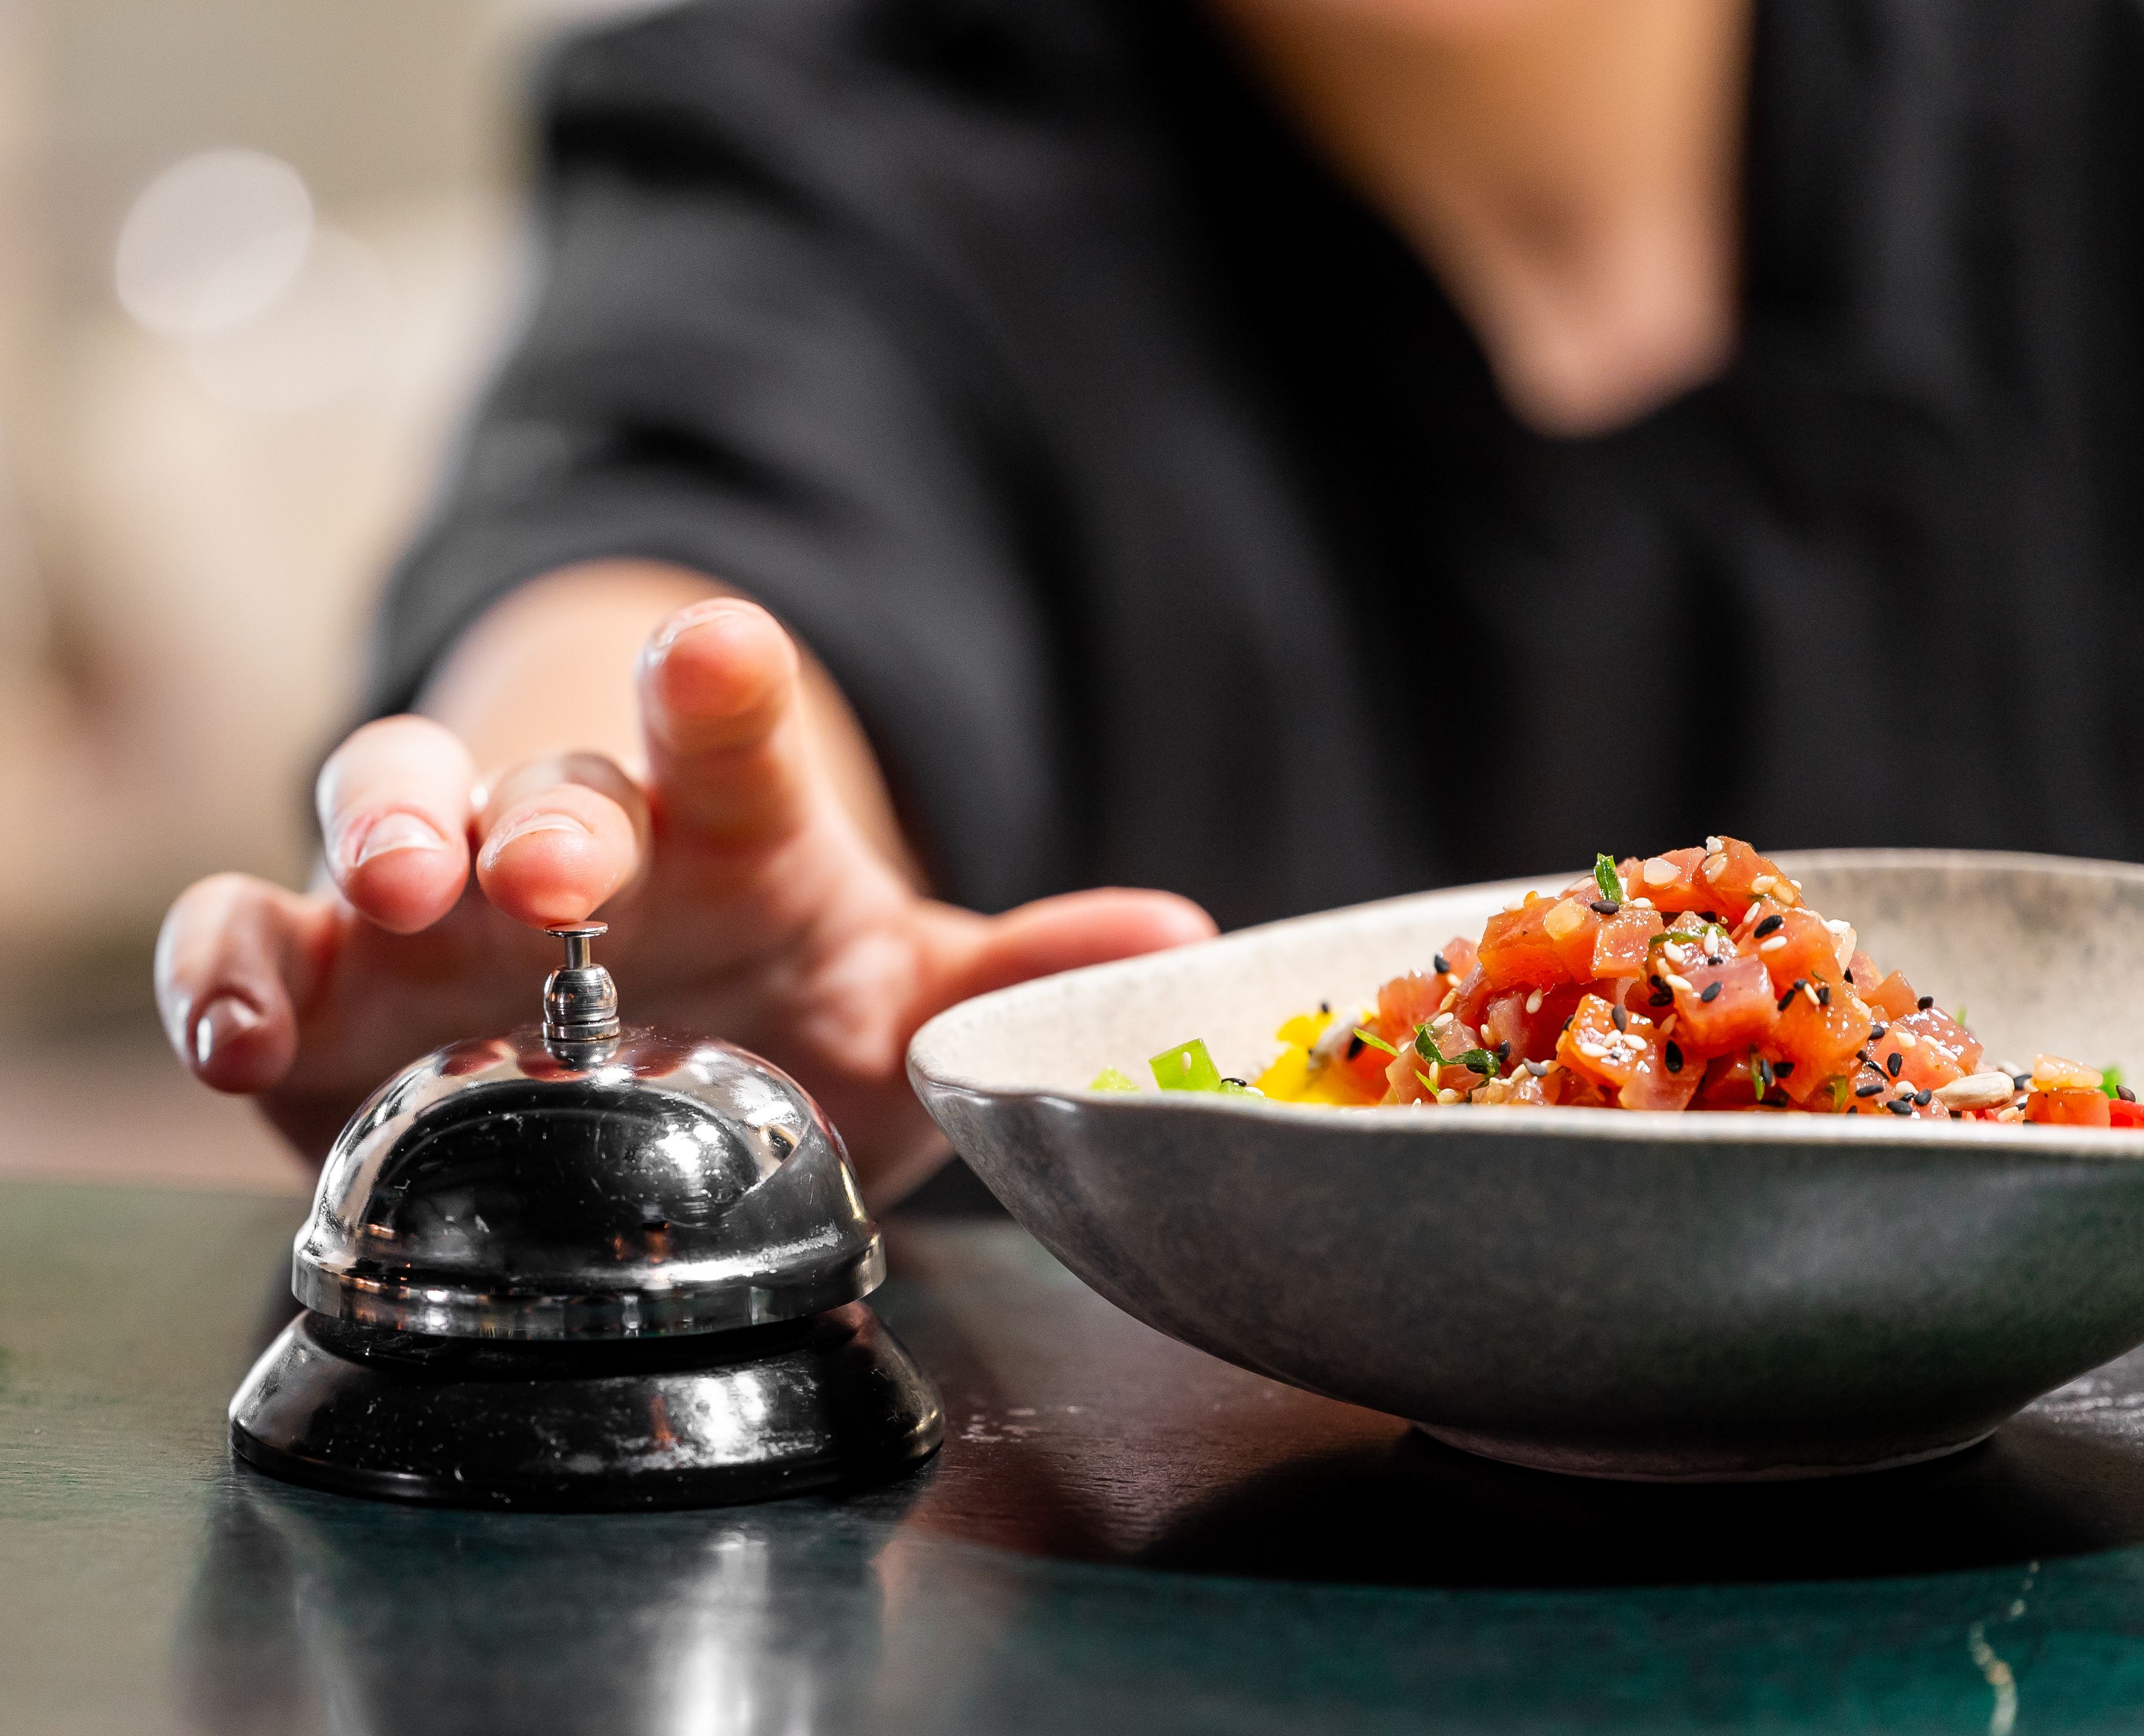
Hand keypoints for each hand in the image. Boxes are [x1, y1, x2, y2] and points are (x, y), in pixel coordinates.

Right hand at [153, 598, 1213, 1199]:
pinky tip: (242, 1028)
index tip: (728, 655)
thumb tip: (1176, 933)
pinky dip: (227, 974)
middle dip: (543, 813)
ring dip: (383, 839)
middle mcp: (575, 848)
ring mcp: (433, 904)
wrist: (643, 1087)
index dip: (730, 687)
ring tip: (397, 893)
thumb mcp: (906, 1011)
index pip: (735, 735)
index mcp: (729, 834)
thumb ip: (1018, 973)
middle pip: (548, 787)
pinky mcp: (322, 986)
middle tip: (551, 870)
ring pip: (378, 812)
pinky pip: (244, 945)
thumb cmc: (779, 1020)